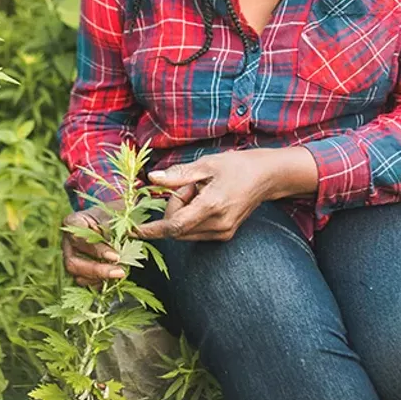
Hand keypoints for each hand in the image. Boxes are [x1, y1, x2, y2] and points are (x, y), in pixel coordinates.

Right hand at [61, 206, 126, 286]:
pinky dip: (99, 283)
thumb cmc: (111, 215)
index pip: (77, 237)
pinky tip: (114, 279)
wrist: (110, 220)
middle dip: (97, 270)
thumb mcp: (117, 215)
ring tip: (119, 274)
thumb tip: (140, 233)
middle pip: (73, 262)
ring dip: (99, 278)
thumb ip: (123, 226)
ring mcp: (71, 257)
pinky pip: (84, 282)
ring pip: (77, 275)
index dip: (95, 249)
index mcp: (72, 222)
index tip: (115, 256)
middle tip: (119, 272)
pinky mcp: (78, 269)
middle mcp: (67, 242)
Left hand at [135, 148, 309, 241]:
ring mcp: (223, 232)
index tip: (134, 230)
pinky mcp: (225, 235)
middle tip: (189, 187)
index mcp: (212, 206)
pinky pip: (195, 232)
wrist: (266, 177)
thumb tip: (152, 178)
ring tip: (200, 192)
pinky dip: (191, 218)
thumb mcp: (206, 164)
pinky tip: (205, 201)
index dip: (152, 230)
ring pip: (185, 231)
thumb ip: (178, 175)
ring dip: (183, 213)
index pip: (175, 226)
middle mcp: (218, 224)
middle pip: (177, 228)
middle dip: (173, 209)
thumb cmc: (236, 166)